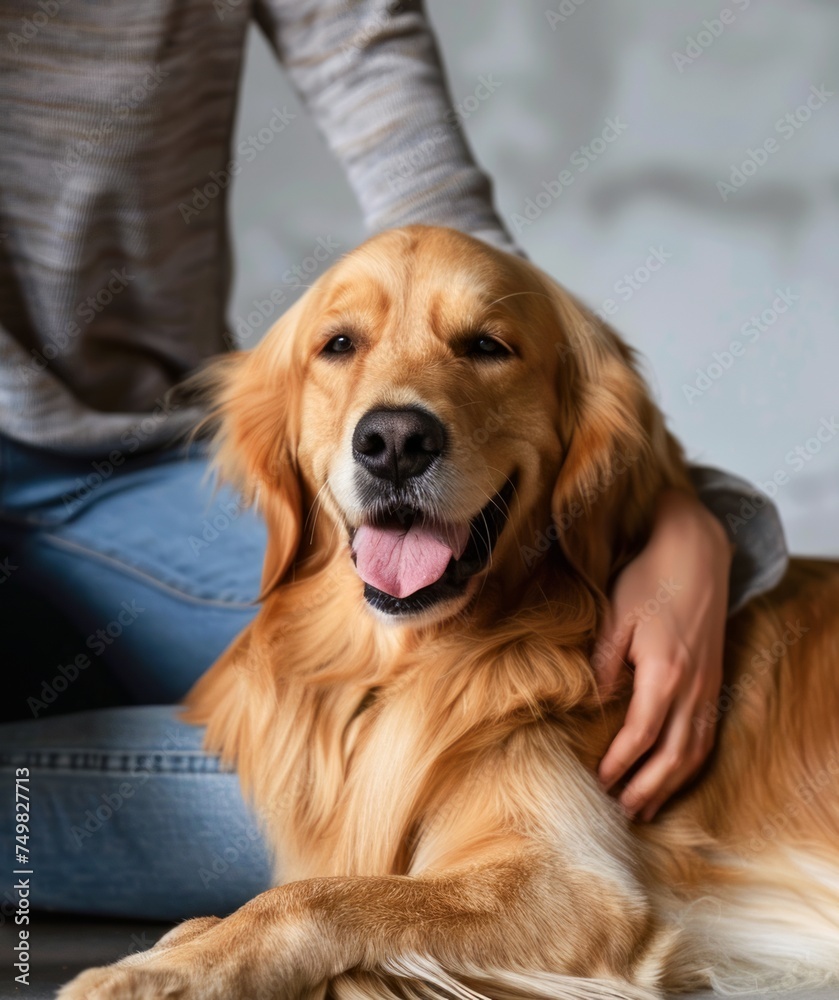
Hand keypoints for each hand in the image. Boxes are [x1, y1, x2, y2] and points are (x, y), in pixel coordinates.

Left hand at [594, 489, 731, 821]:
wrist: (697, 553)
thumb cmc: (651, 578)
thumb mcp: (617, 615)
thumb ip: (604, 662)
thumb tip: (593, 701)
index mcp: (665, 673)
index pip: (641, 734)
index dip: (619, 763)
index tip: (598, 781)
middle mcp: (693, 687)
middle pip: (673, 755)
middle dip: (647, 787)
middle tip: (621, 811)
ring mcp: (709, 686)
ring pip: (695, 750)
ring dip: (672, 783)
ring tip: (646, 806)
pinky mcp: (715, 681)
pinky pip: (708, 734)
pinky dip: (691, 761)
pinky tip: (675, 773)